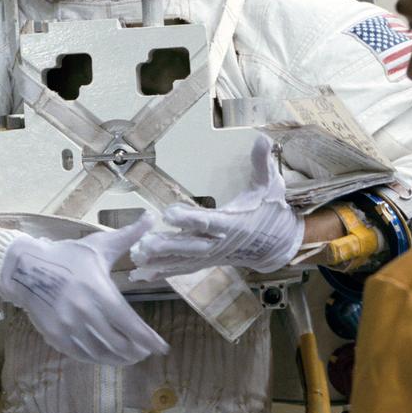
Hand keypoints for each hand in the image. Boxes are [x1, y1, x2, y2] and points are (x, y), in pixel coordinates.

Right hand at [0, 215, 168, 366]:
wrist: (26, 268)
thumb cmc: (66, 255)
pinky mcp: (56, 336)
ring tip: (130, 357)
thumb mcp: (98, 245)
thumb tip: (152, 216)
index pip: (130, 323)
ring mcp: (69, 327)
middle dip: (136, 351)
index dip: (148, 339)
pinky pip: (81, 354)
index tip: (162, 348)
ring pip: (100, 353)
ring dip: (118, 358)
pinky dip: (97, 358)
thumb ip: (129, 235)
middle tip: (146, 352)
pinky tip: (106, 356)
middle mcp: (85, 313)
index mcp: (99, 291)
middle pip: (118, 343)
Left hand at [130, 136, 302, 279]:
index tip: (168, 214)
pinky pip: (182, 268)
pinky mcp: (205, 260)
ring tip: (135, 258)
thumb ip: (263, 163)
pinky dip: (162, 271)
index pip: (208, 221)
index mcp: (231, 223)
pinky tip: (140, 274)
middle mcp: (218, 242)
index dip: (189, 219)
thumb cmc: (270, 210)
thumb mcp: (271, 184)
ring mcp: (211, 254)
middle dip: (167, 246)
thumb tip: (262, 138)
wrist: (275, 244)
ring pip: (182, 260)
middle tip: (142, 244)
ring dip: (159, 260)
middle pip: (189, 246)